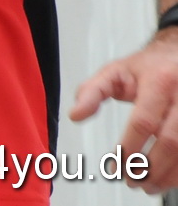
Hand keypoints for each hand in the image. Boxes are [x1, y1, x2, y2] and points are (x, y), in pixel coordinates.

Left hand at [71, 31, 177, 189]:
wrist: (177, 57)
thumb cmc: (148, 68)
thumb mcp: (114, 72)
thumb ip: (92, 92)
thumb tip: (75, 115)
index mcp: (159, 82)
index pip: (143, 122)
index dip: (128, 148)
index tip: (115, 166)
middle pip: (170, 142)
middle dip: (150, 167)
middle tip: (132, 180)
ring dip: (168, 175)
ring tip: (148, 185)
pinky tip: (167, 178)